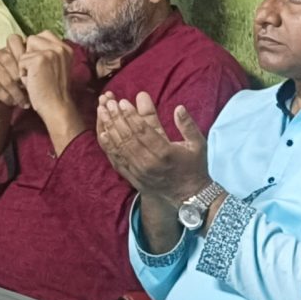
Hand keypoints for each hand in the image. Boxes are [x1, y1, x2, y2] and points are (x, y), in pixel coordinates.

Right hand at [0, 38, 28, 112]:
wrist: (4, 102)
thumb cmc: (21, 85)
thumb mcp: (29, 73)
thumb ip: (34, 63)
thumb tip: (47, 60)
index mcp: (9, 48)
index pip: (14, 40)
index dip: (24, 53)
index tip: (32, 70)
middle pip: (9, 61)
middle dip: (22, 78)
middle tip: (31, 89)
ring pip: (4, 77)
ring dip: (17, 92)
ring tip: (25, 101)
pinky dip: (8, 97)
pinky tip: (14, 102)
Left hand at [17, 33, 73, 108]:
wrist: (57, 106)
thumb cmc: (53, 90)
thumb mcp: (57, 67)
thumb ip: (50, 54)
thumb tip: (30, 43)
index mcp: (66, 48)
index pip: (44, 35)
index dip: (36, 49)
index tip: (40, 65)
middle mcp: (61, 47)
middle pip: (33, 39)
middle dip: (30, 54)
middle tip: (38, 72)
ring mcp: (51, 52)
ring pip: (26, 50)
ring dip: (26, 64)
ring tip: (36, 77)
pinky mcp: (40, 59)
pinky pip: (21, 60)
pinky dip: (23, 73)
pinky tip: (33, 82)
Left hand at [95, 92, 209, 202]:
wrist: (189, 197)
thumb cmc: (194, 167)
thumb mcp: (198, 144)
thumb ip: (187, 125)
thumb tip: (178, 108)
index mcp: (165, 153)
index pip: (142, 131)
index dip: (131, 116)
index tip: (122, 102)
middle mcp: (149, 163)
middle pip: (128, 137)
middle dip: (116, 118)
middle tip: (108, 103)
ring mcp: (139, 172)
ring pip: (120, 147)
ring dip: (109, 128)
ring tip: (102, 112)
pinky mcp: (133, 178)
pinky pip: (117, 160)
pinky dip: (109, 146)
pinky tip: (102, 133)